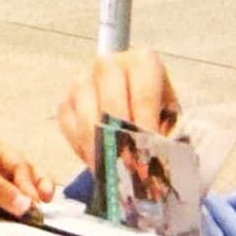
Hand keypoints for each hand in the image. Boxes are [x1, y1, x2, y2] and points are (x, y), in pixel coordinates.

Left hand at [0, 139, 57, 218]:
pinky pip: (10, 206)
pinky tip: (26, 220)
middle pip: (29, 176)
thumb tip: (28, 206)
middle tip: (46, 202)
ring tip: (39, 213)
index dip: (29, 182)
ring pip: (23, 192)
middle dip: (39, 187)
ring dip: (32, 201)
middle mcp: (1, 166)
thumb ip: (1, 190)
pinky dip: (19, 212)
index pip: (21, 166)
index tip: (34, 200)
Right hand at [56, 46, 179, 163]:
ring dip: (102, 151)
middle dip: (122, 141)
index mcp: (142, 61)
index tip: (148, 154)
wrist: (134, 100)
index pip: (143, 94)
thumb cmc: (156, 108)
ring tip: (115, 174)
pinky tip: (99, 165)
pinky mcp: (66, 102)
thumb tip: (158, 158)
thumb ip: (166, 133)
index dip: (145, 127)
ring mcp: (82, 82)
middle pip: (111, 104)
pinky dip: (84, 151)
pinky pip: (71, 129)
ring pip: (88, 119)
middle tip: (130, 168)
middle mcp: (109, 65)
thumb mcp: (169, 117)